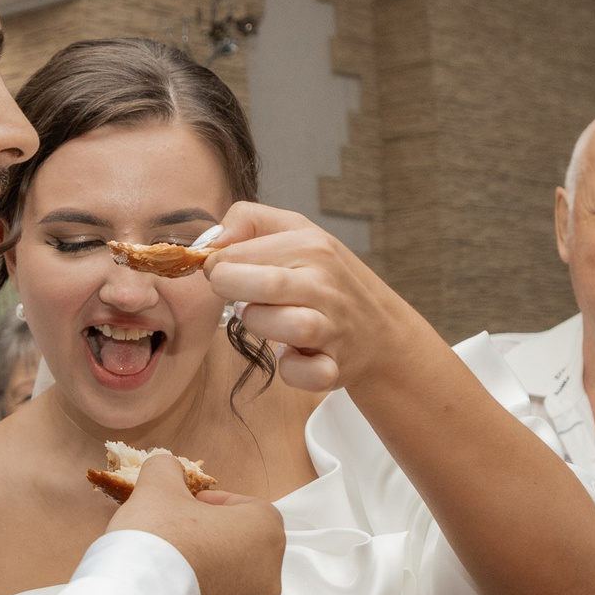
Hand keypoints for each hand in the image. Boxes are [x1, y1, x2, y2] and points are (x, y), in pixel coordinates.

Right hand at [105, 454, 283, 594]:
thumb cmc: (157, 539)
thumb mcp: (157, 486)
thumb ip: (167, 468)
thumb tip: (167, 468)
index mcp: (265, 532)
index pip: (253, 508)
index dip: (220, 503)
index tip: (191, 505)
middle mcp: (269, 575)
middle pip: (245, 547)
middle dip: (215, 537)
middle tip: (178, 533)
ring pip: (233, 582)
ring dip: (208, 570)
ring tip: (169, 565)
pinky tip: (167, 593)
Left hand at [199, 202, 419, 393]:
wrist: (381, 330)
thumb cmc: (325, 278)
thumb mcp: (297, 232)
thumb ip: (250, 221)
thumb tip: (213, 240)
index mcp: (311, 247)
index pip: (241, 252)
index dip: (217, 265)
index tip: (221, 272)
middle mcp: (324, 285)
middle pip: (267, 285)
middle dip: (232, 289)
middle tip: (234, 294)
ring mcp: (332, 328)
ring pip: (289, 327)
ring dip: (260, 324)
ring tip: (262, 319)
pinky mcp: (334, 367)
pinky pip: (304, 373)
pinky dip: (291, 369)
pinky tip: (289, 354)